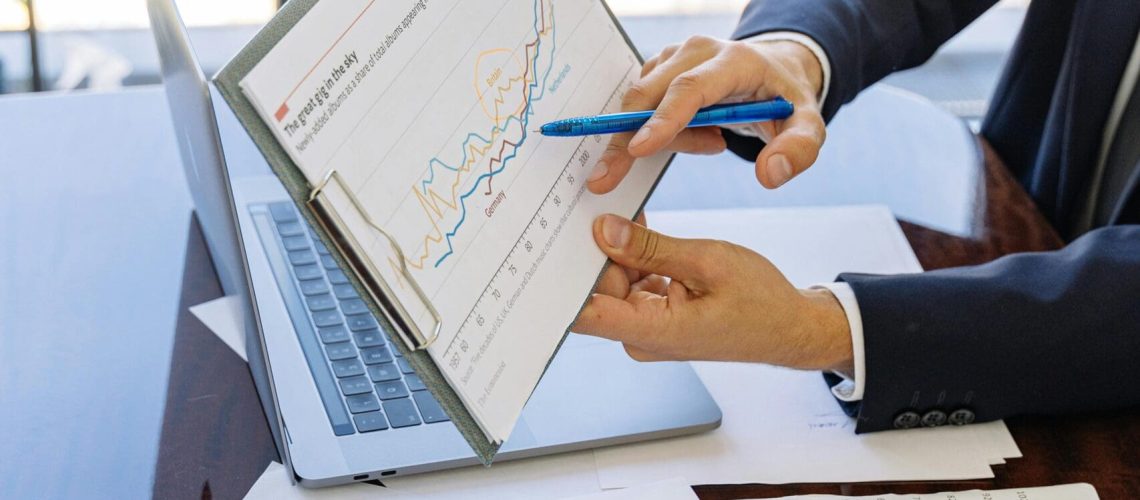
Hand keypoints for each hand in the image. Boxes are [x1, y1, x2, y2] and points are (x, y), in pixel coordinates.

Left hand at [574, 214, 852, 372]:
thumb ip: (651, 248)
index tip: (549, 245)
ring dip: (619, 251)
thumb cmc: (760, 301)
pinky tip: (643, 234)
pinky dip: (636, 259)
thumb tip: (604, 231)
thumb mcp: (707, 261)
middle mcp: (641, 336)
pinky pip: (632, 284)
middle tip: (597, 205)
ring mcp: (647, 328)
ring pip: (613, 283)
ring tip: (626, 215)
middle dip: (596, 250)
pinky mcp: (655, 317)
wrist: (789, 328)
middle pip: (596, 289)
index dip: (560, 281)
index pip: (583, 314)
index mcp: (652, 332)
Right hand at [586, 36, 825, 193]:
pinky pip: (643, 106)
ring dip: (663, 138)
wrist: (773, 72)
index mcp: (734, 61)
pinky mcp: (660, 68)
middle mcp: (697, 51)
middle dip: (624, 138)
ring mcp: (674, 57)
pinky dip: (661, 131)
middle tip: (605, 179)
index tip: (636, 150)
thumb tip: (769, 174)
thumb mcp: (808, 126)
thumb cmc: (786, 101)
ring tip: (712, 142)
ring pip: (642, 103)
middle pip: (649, 95)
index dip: (662, 120)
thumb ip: (798, 150)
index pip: (690, 89)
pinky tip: (701, 135)